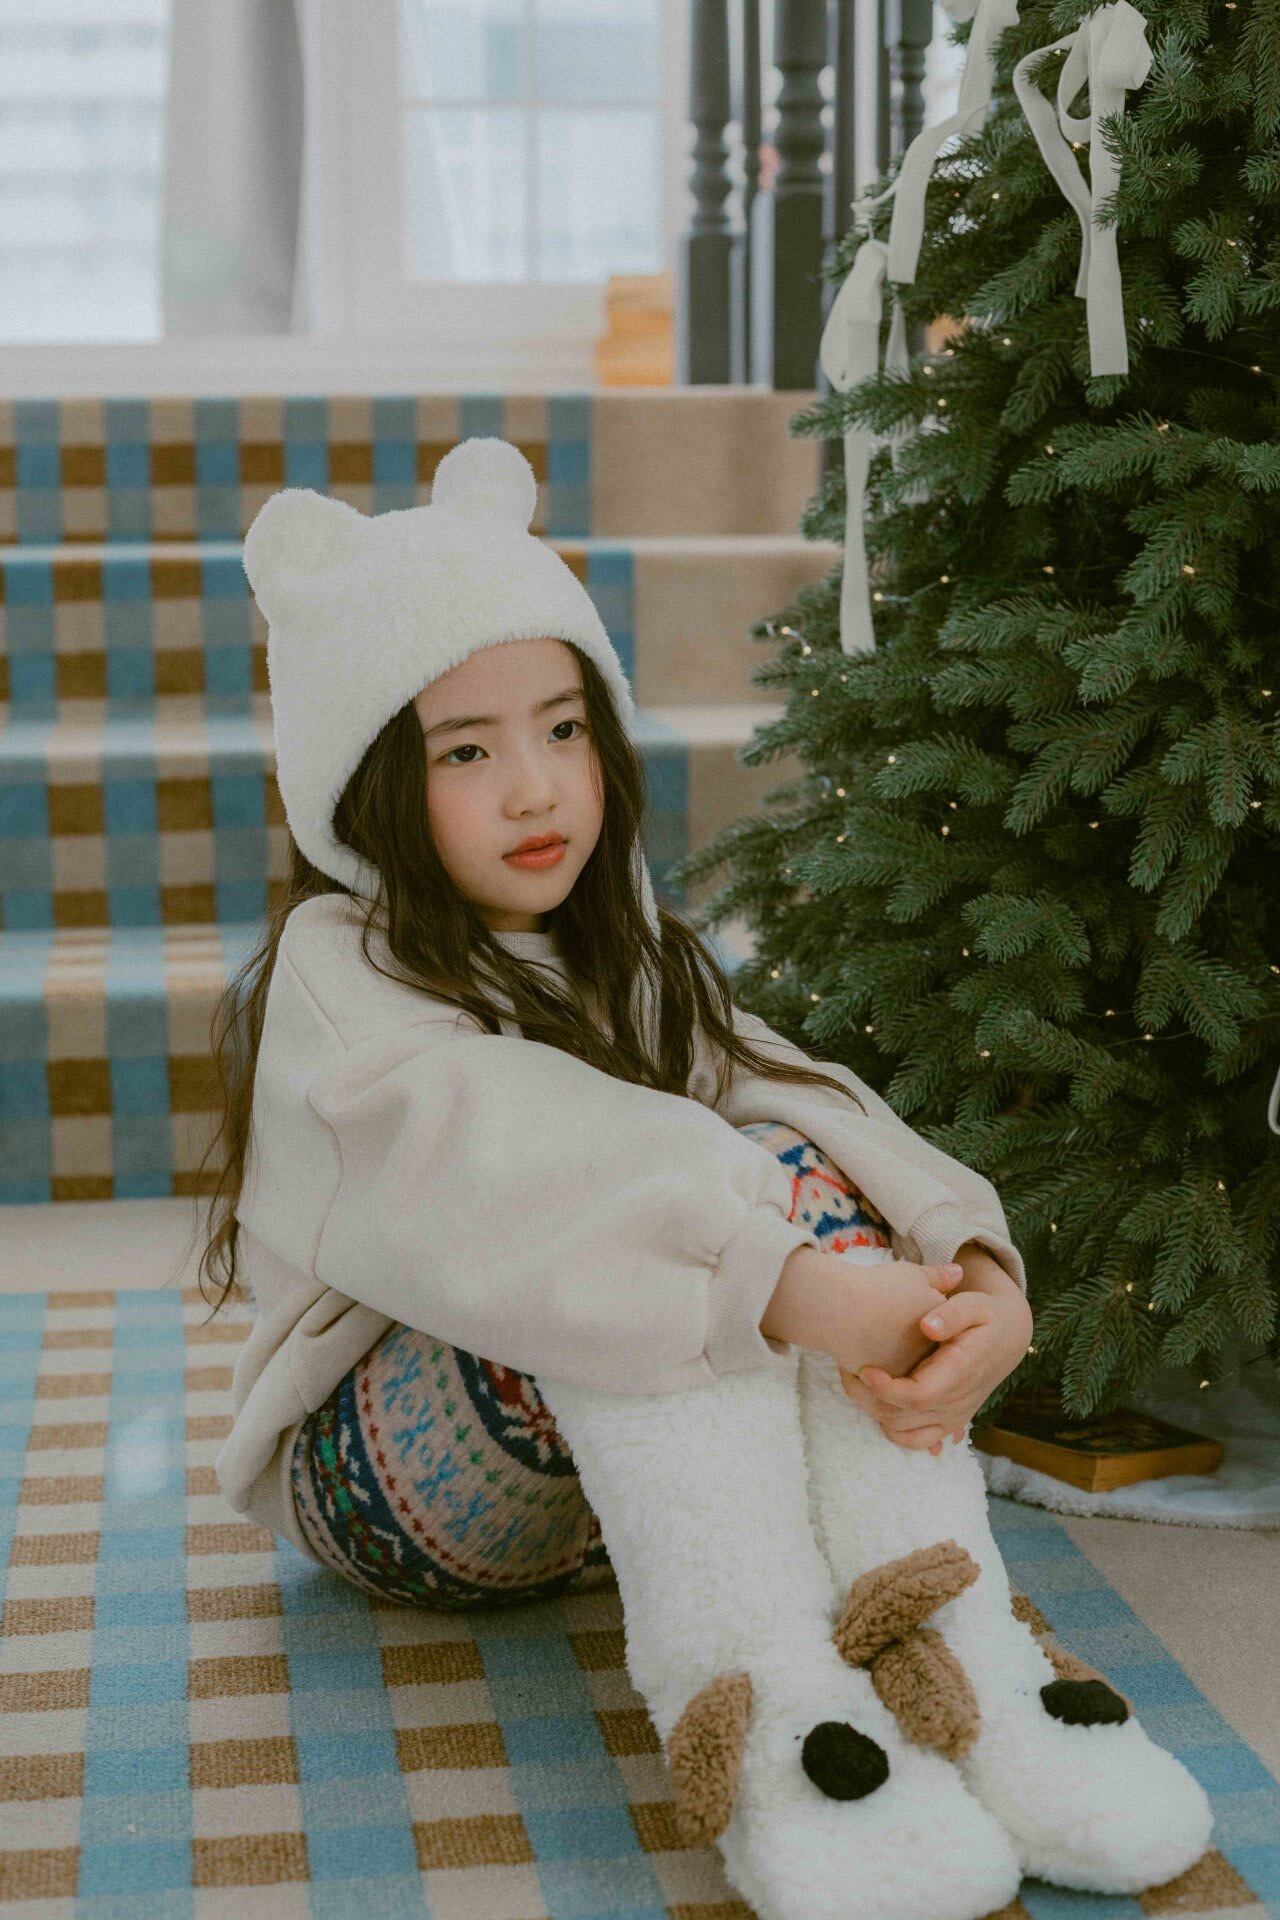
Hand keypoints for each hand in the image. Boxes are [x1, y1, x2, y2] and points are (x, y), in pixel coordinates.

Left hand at [841, 1255, 1032, 1455]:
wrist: (1007, 1339)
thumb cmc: (986, 1316)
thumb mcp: (975, 1304)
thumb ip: (952, 1313)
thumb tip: (927, 1326)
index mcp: (962, 1373)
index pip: (919, 1397)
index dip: (888, 1389)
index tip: (865, 1369)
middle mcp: (958, 1402)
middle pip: (904, 1418)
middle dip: (869, 1399)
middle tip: (848, 1370)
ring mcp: (954, 1417)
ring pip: (905, 1433)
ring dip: (875, 1413)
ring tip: (857, 1383)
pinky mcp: (949, 1422)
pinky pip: (915, 1440)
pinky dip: (891, 1429)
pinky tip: (877, 1401)